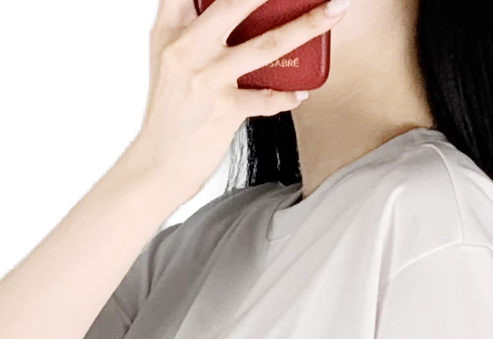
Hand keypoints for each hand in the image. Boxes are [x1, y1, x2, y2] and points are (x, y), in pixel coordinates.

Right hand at [131, 0, 346, 191]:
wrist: (157, 167)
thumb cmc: (170, 111)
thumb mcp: (168, 58)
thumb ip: (191, 26)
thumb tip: (231, 6)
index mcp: (170, 28)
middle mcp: (186, 47)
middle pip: (236, 1)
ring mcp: (207, 78)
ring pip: (267, 44)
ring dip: (307, 25)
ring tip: (335, 11)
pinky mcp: (224, 110)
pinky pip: (268, 97)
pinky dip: (287, 95)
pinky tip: (299, 92)